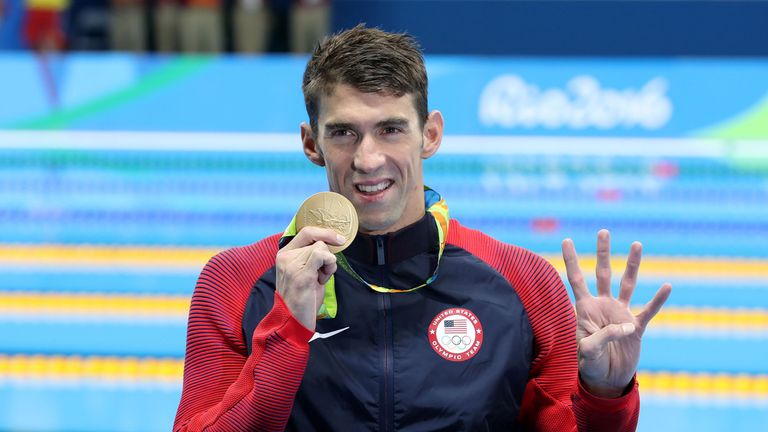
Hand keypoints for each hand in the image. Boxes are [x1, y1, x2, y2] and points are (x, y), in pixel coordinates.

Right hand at [275, 226, 344, 330]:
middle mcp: (285, 256)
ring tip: (319, 280)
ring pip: (321, 248)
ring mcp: (291, 264)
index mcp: (284, 254)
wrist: (294, 320)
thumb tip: (330, 244)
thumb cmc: (303, 298)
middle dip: (327, 256)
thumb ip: (311, 257)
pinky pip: (321, 255)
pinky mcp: (301, 274)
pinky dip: (329, 265)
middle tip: (322, 274)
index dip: (325, 232)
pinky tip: (323, 279)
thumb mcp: (305, 271)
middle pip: (317, 241)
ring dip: (328, 264)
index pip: (306, 232)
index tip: (339, 239)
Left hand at [562, 229, 671, 397]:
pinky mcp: (636, 326)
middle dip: (602, 253)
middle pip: (603, 273)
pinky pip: (649, 310)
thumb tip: (626, 325)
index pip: (576, 280)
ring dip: (632, 265)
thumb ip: (603, 337)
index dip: (571, 260)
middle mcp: (603, 306)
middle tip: (603, 231)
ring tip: (636, 244)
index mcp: (585, 309)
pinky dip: (658, 299)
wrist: (606, 380)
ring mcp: (620, 314)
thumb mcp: (589, 352)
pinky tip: (667, 286)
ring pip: (627, 284)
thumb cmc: (590, 365)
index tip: (566, 239)